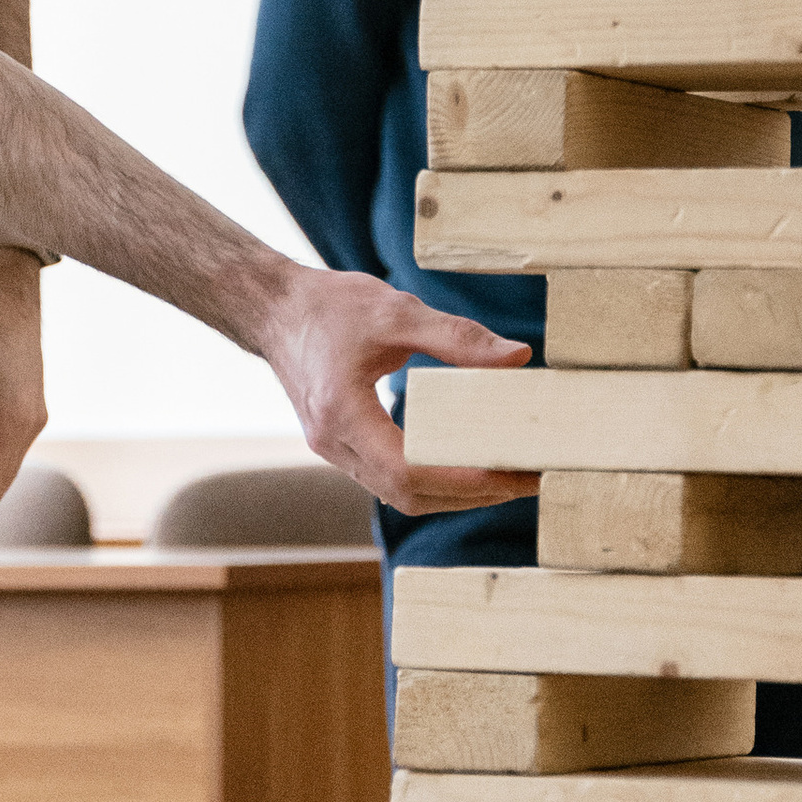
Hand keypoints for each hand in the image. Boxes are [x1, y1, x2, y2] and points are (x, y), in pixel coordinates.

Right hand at [256, 269, 536, 516]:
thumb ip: (457, 336)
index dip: (464, 480)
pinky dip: (433, 481)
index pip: (408, 469)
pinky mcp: (342, 447)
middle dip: (472, 495)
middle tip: (528, 479)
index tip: (513, 473)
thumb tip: (518, 358)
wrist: (274, 310)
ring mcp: (335, 451)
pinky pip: (391, 480)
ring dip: (455, 494)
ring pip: (401, 495)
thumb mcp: (396, 311)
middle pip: (409, 495)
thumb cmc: (329, 307)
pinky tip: (467, 464)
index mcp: (342, 414)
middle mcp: (334, 444)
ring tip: (507, 478)